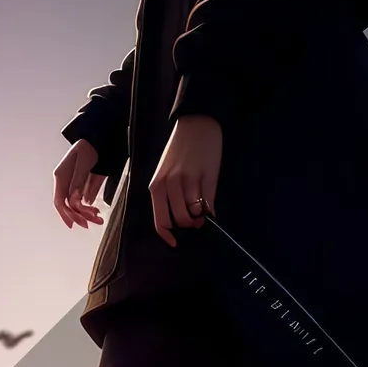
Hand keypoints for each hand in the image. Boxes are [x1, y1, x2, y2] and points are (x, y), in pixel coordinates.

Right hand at [52, 139, 105, 228]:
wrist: (100, 137)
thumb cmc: (90, 145)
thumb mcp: (84, 161)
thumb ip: (79, 181)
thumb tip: (75, 200)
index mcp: (61, 176)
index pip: (60, 201)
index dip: (66, 215)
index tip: (76, 224)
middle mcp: (65, 181)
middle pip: (68, 206)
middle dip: (80, 216)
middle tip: (95, 222)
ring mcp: (73, 184)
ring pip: (76, 205)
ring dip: (87, 213)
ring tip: (99, 217)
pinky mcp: (82, 184)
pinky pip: (83, 200)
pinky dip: (89, 207)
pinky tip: (96, 210)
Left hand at [149, 114, 221, 246]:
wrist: (196, 124)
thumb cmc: (179, 150)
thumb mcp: (165, 172)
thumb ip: (168, 194)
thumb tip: (179, 219)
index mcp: (157, 185)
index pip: (160, 220)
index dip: (167, 235)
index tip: (174, 242)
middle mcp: (171, 184)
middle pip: (179, 220)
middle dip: (188, 224)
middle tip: (195, 218)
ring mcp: (189, 181)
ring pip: (194, 214)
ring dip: (200, 217)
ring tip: (202, 209)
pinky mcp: (206, 178)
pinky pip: (208, 204)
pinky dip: (210, 210)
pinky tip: (210, 205)